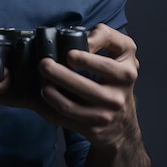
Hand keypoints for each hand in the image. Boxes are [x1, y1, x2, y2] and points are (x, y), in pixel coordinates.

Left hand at [0, 25, 141, 147]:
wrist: (123, 120)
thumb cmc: (117, 76)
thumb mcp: (122, 51)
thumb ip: (105, 36)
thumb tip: (84, 39)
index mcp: (126, 74)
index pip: (105, 66)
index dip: (86, 60)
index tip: (69, 54)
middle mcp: (117, 98)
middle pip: (83, 88)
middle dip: (58, 74)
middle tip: (43, 64)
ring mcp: (104, 117)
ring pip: (69, 106)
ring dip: (49, 92)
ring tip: (42, 81)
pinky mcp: (91, 130)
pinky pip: (62, 119)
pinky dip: (46, 108)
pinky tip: (40, 97)